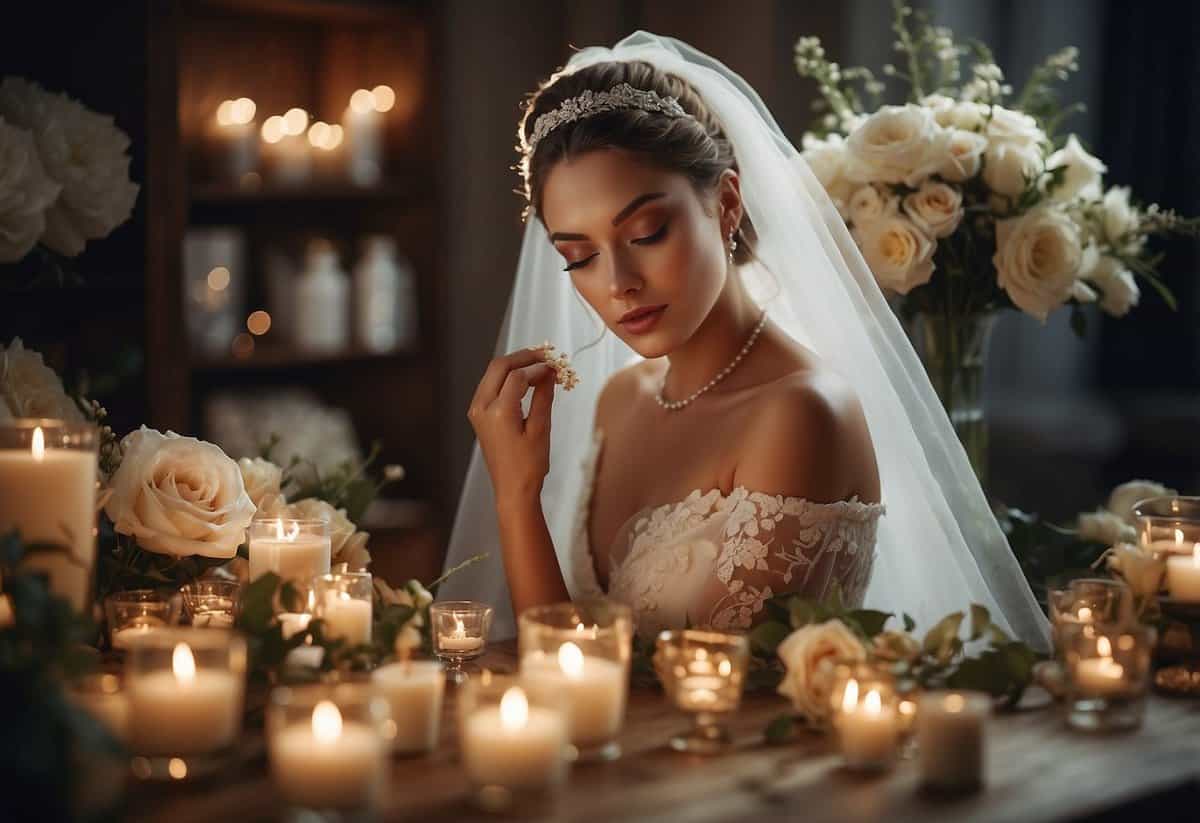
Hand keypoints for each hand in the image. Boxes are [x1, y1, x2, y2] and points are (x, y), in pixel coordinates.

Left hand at [467, 347, 556, 505]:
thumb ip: (543, 396)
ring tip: (539, 365)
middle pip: (499, 366)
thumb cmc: (529, 465)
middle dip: (523, 357)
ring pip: (493, 373)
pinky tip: (526, 380)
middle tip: (546, 355)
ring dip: (515, 365)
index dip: (538, 367)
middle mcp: (482, 407)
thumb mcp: (540, 429)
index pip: (518, 376)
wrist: (512, 490)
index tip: (556, 366)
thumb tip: (549, 372)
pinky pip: (491, 386)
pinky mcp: (479, 415)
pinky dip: (508, 378)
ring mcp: (477, 411)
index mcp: (498, 412)